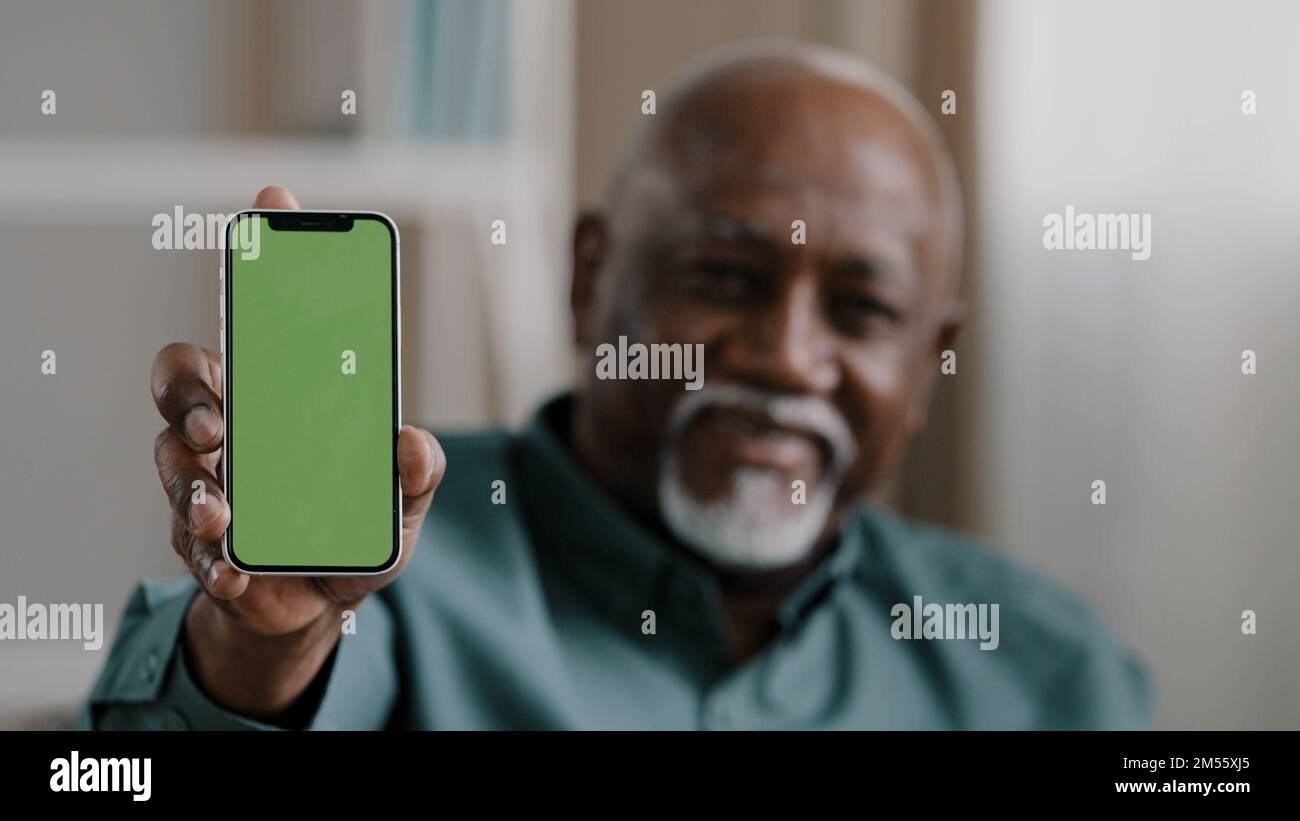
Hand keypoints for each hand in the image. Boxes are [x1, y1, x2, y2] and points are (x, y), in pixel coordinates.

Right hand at [150, 185, 442, 715]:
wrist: (321, 600)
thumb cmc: (355, 528)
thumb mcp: (402, 500)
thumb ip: (416, 473)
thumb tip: (413, 443)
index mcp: (278, 397)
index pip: (257, 320)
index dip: (260, 262)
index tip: (273, 203)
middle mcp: (230, 426)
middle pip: (182, 379)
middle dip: (192, 390)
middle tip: (222, 421)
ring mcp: (205, 480)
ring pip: (172, 459)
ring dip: (194, 483)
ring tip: (222, 510)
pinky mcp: (196, 540)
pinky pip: (187, 539)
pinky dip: (209, 555)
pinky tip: (232, 570)